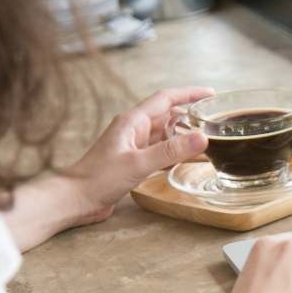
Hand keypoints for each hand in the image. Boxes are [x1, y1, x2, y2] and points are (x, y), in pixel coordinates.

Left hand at [64, 86, 214, 224]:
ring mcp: (134, 146)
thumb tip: (201, 138)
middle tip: (215, 121)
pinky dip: (176, 153)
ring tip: (208, 140)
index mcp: (133, 121)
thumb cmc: (99, 178)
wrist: (76, 198)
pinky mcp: (134, 162)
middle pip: (168, 116)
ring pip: (166, 135)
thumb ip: (171, 151)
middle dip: (191, 116)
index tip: (211, 94)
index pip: (166, 99)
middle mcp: (134, 130)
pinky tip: (188, 160)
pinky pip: (160, 152)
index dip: (189, 94)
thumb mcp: (139, 163)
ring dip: (185, 136)